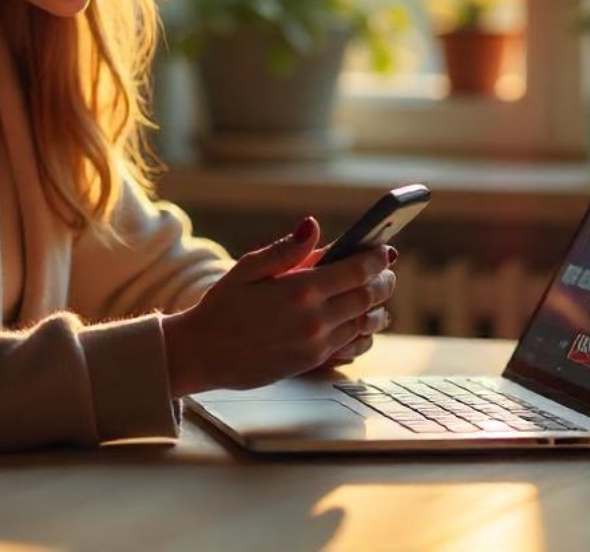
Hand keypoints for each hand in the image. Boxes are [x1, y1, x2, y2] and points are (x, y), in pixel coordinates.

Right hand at [161, 217, 395, 395]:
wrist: (203, 354)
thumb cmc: (222, 306)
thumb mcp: (247, 268)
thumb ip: (285, 249)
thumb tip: (312, 226)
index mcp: (300, 290)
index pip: (356, 270)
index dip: (376, 257)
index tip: (384, 248)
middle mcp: (314, 319)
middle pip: (368, 297)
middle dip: (382, 281)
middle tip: (385, 270)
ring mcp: (316, 344)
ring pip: (365, 323)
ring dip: (376, 307)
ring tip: (377, 294)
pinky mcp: (312, 363)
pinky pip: (352, 346)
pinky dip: (363, 333)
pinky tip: (361, 323)